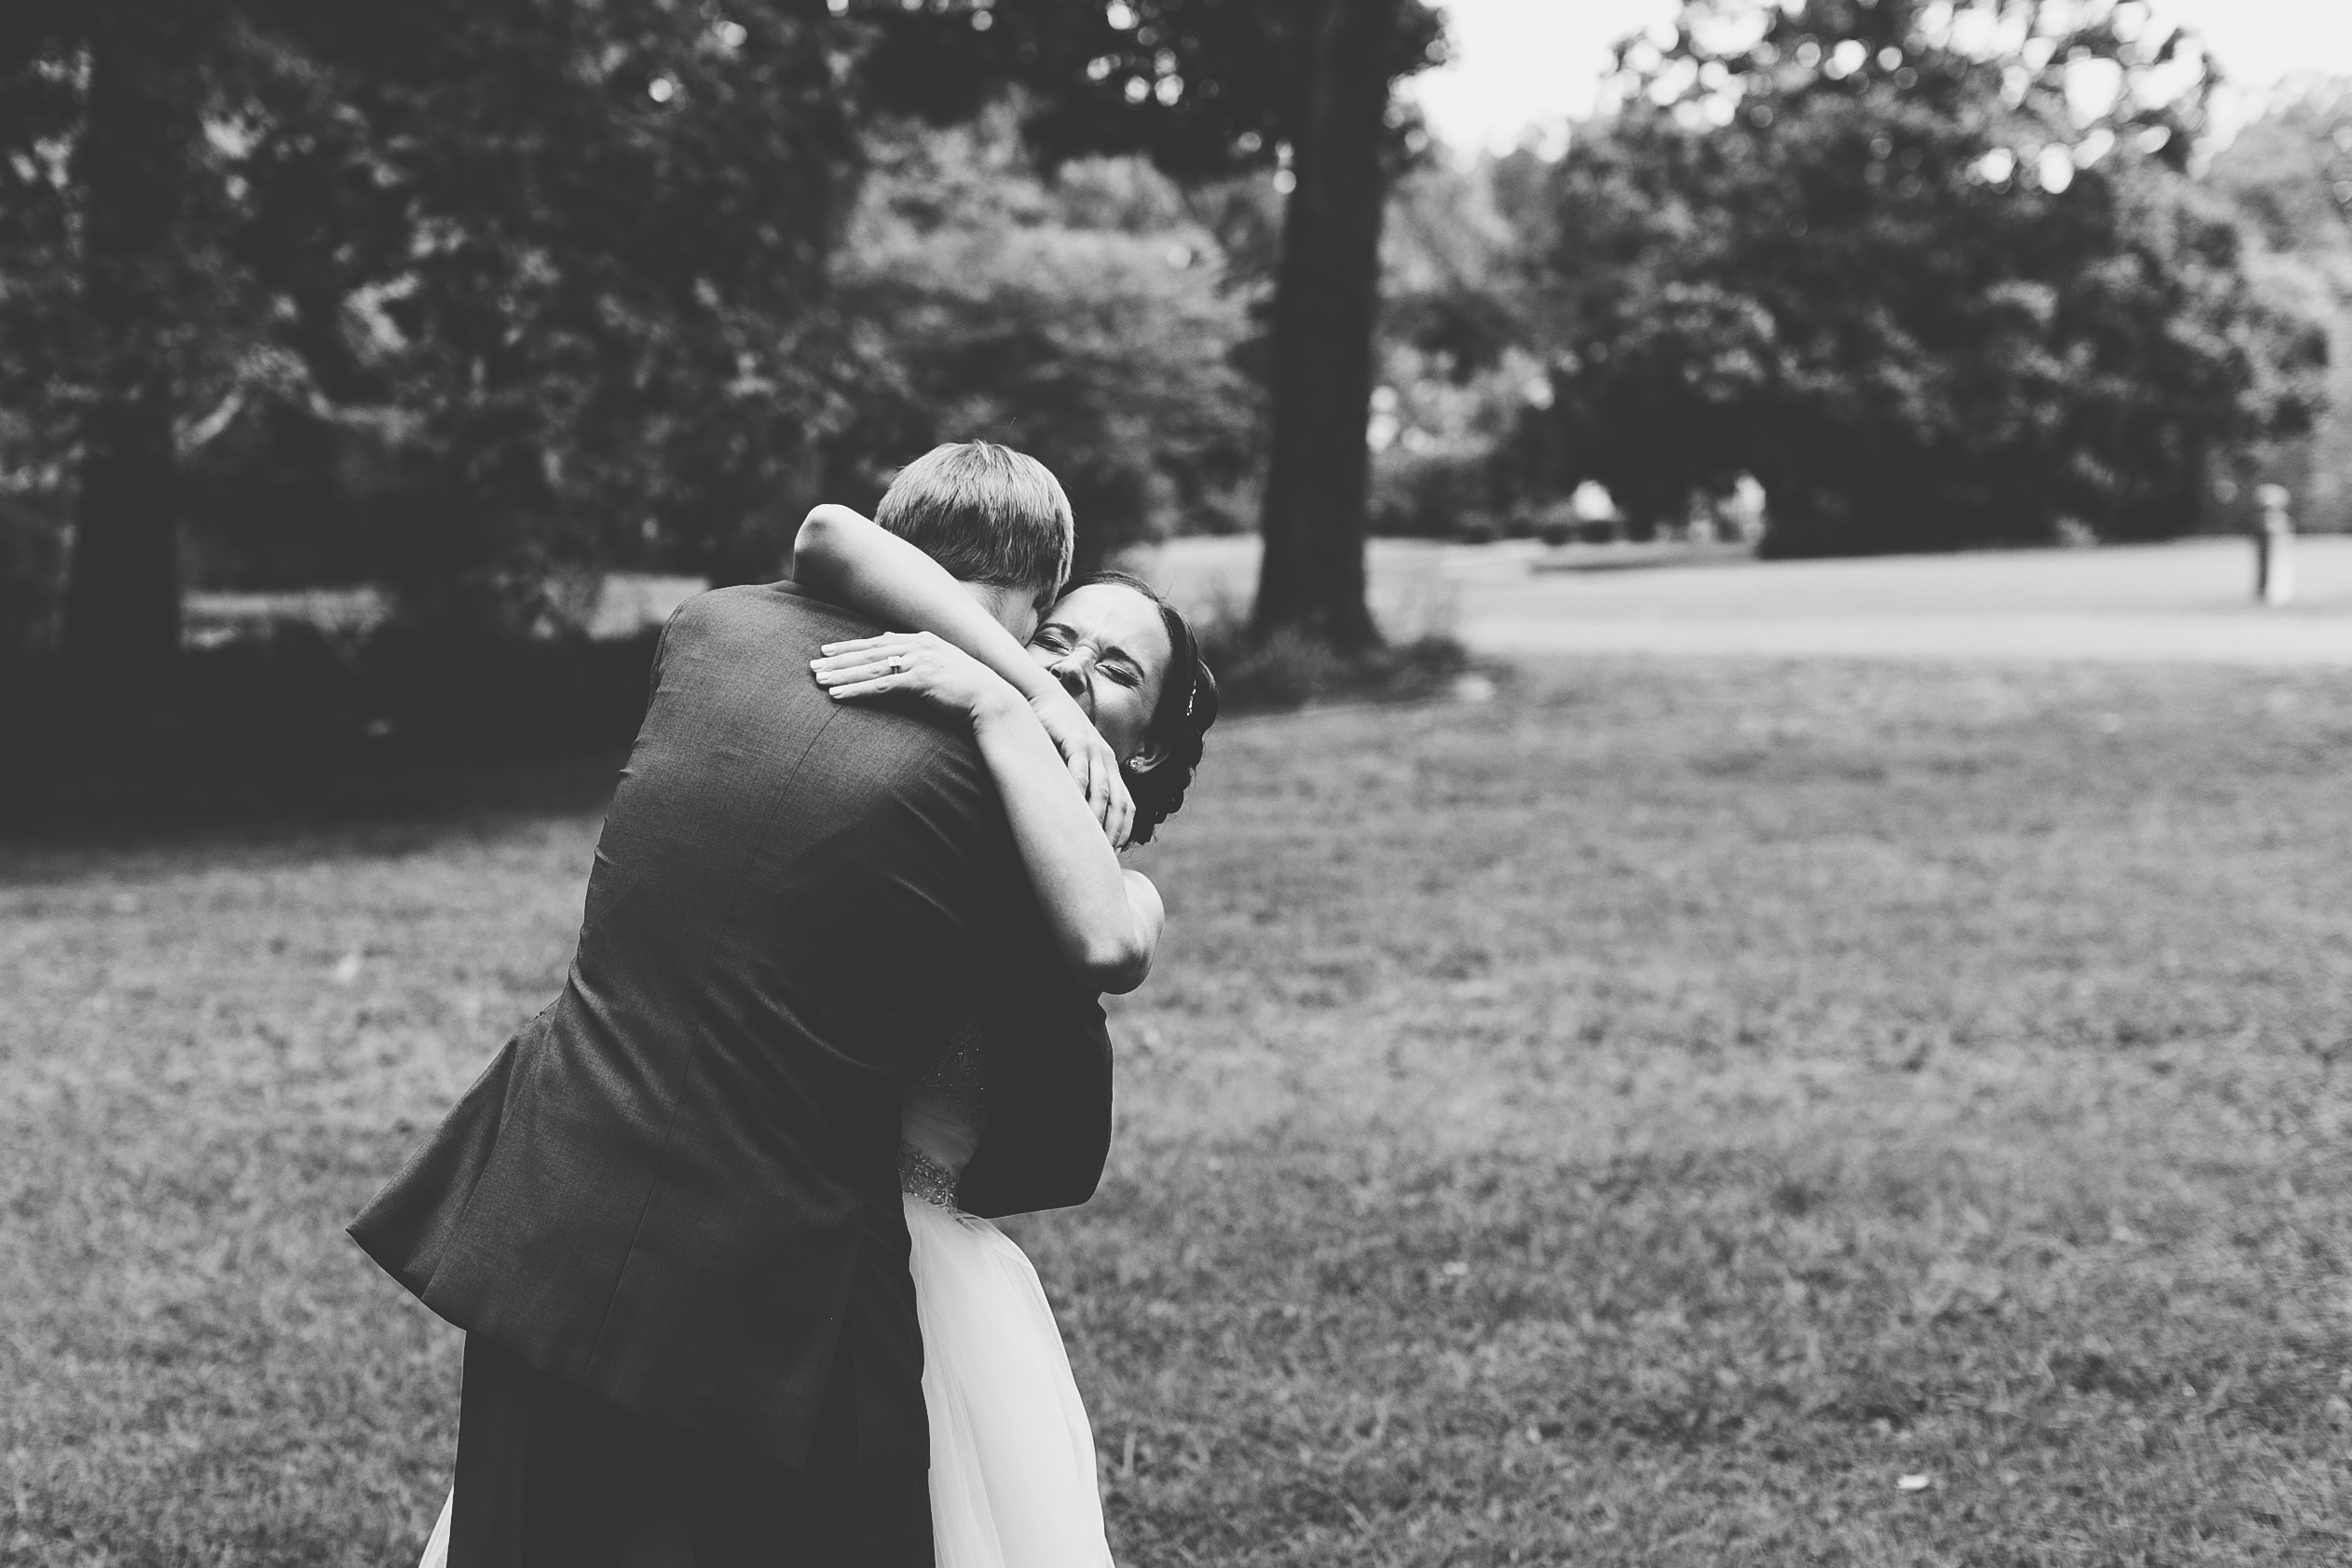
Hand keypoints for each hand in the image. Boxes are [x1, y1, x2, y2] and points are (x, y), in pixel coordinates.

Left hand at [812, 632, 1016, 724]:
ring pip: (871, 667)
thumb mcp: (946, 668)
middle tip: (813, 665)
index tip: (828, 649)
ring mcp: (921, 661)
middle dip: (839, 658)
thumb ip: (922, 660)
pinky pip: (881, 686)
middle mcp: (920, 645)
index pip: (879, 641)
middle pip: (870, 651)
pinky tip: (837, 696)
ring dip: (842, 674)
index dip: (851, 646)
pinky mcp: (920, 681)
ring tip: (818, 680)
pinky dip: (856, 690)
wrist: (996, 703)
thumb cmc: (973, 691)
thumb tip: (897, 656)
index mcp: (925, 639)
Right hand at [1029, 685, 1134, 849]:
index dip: (1123, 830)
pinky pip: (1080, 772)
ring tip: (1088, 843)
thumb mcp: (1067, 758)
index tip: (1113, 852)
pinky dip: (1079, 794)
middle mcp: (1106, 758)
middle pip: (1118, 803)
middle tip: (1102, 856)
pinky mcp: (1076, 740)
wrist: (1041, 695)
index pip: (1126, 805)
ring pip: (1102, 791)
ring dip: (1097, 820)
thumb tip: (1070, 816)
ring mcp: (1093, 749)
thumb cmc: (1050, 731)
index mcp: (1108, 765)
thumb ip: (1073, 782)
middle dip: (1112, 831)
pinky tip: (1072, 813)